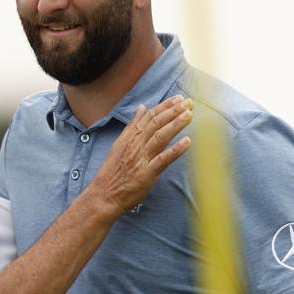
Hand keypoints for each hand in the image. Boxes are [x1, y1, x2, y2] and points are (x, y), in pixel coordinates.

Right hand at [88, 95, 191, 213]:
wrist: (104, 195)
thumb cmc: (113, 172)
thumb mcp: (120, 144)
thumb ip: (132, 126)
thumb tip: (142, 108)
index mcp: (130, 138)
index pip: (149, 117)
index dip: (165, 106)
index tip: (178, 99)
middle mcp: (135, 145)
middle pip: (156, 123)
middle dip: (173, 111)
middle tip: (188, 103)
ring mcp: (140, 159)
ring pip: (160, 137)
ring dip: (175, 125)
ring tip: (189, 115)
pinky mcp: (146, 174)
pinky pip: (162, 160)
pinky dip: (175, 150)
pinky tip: (187, 142)